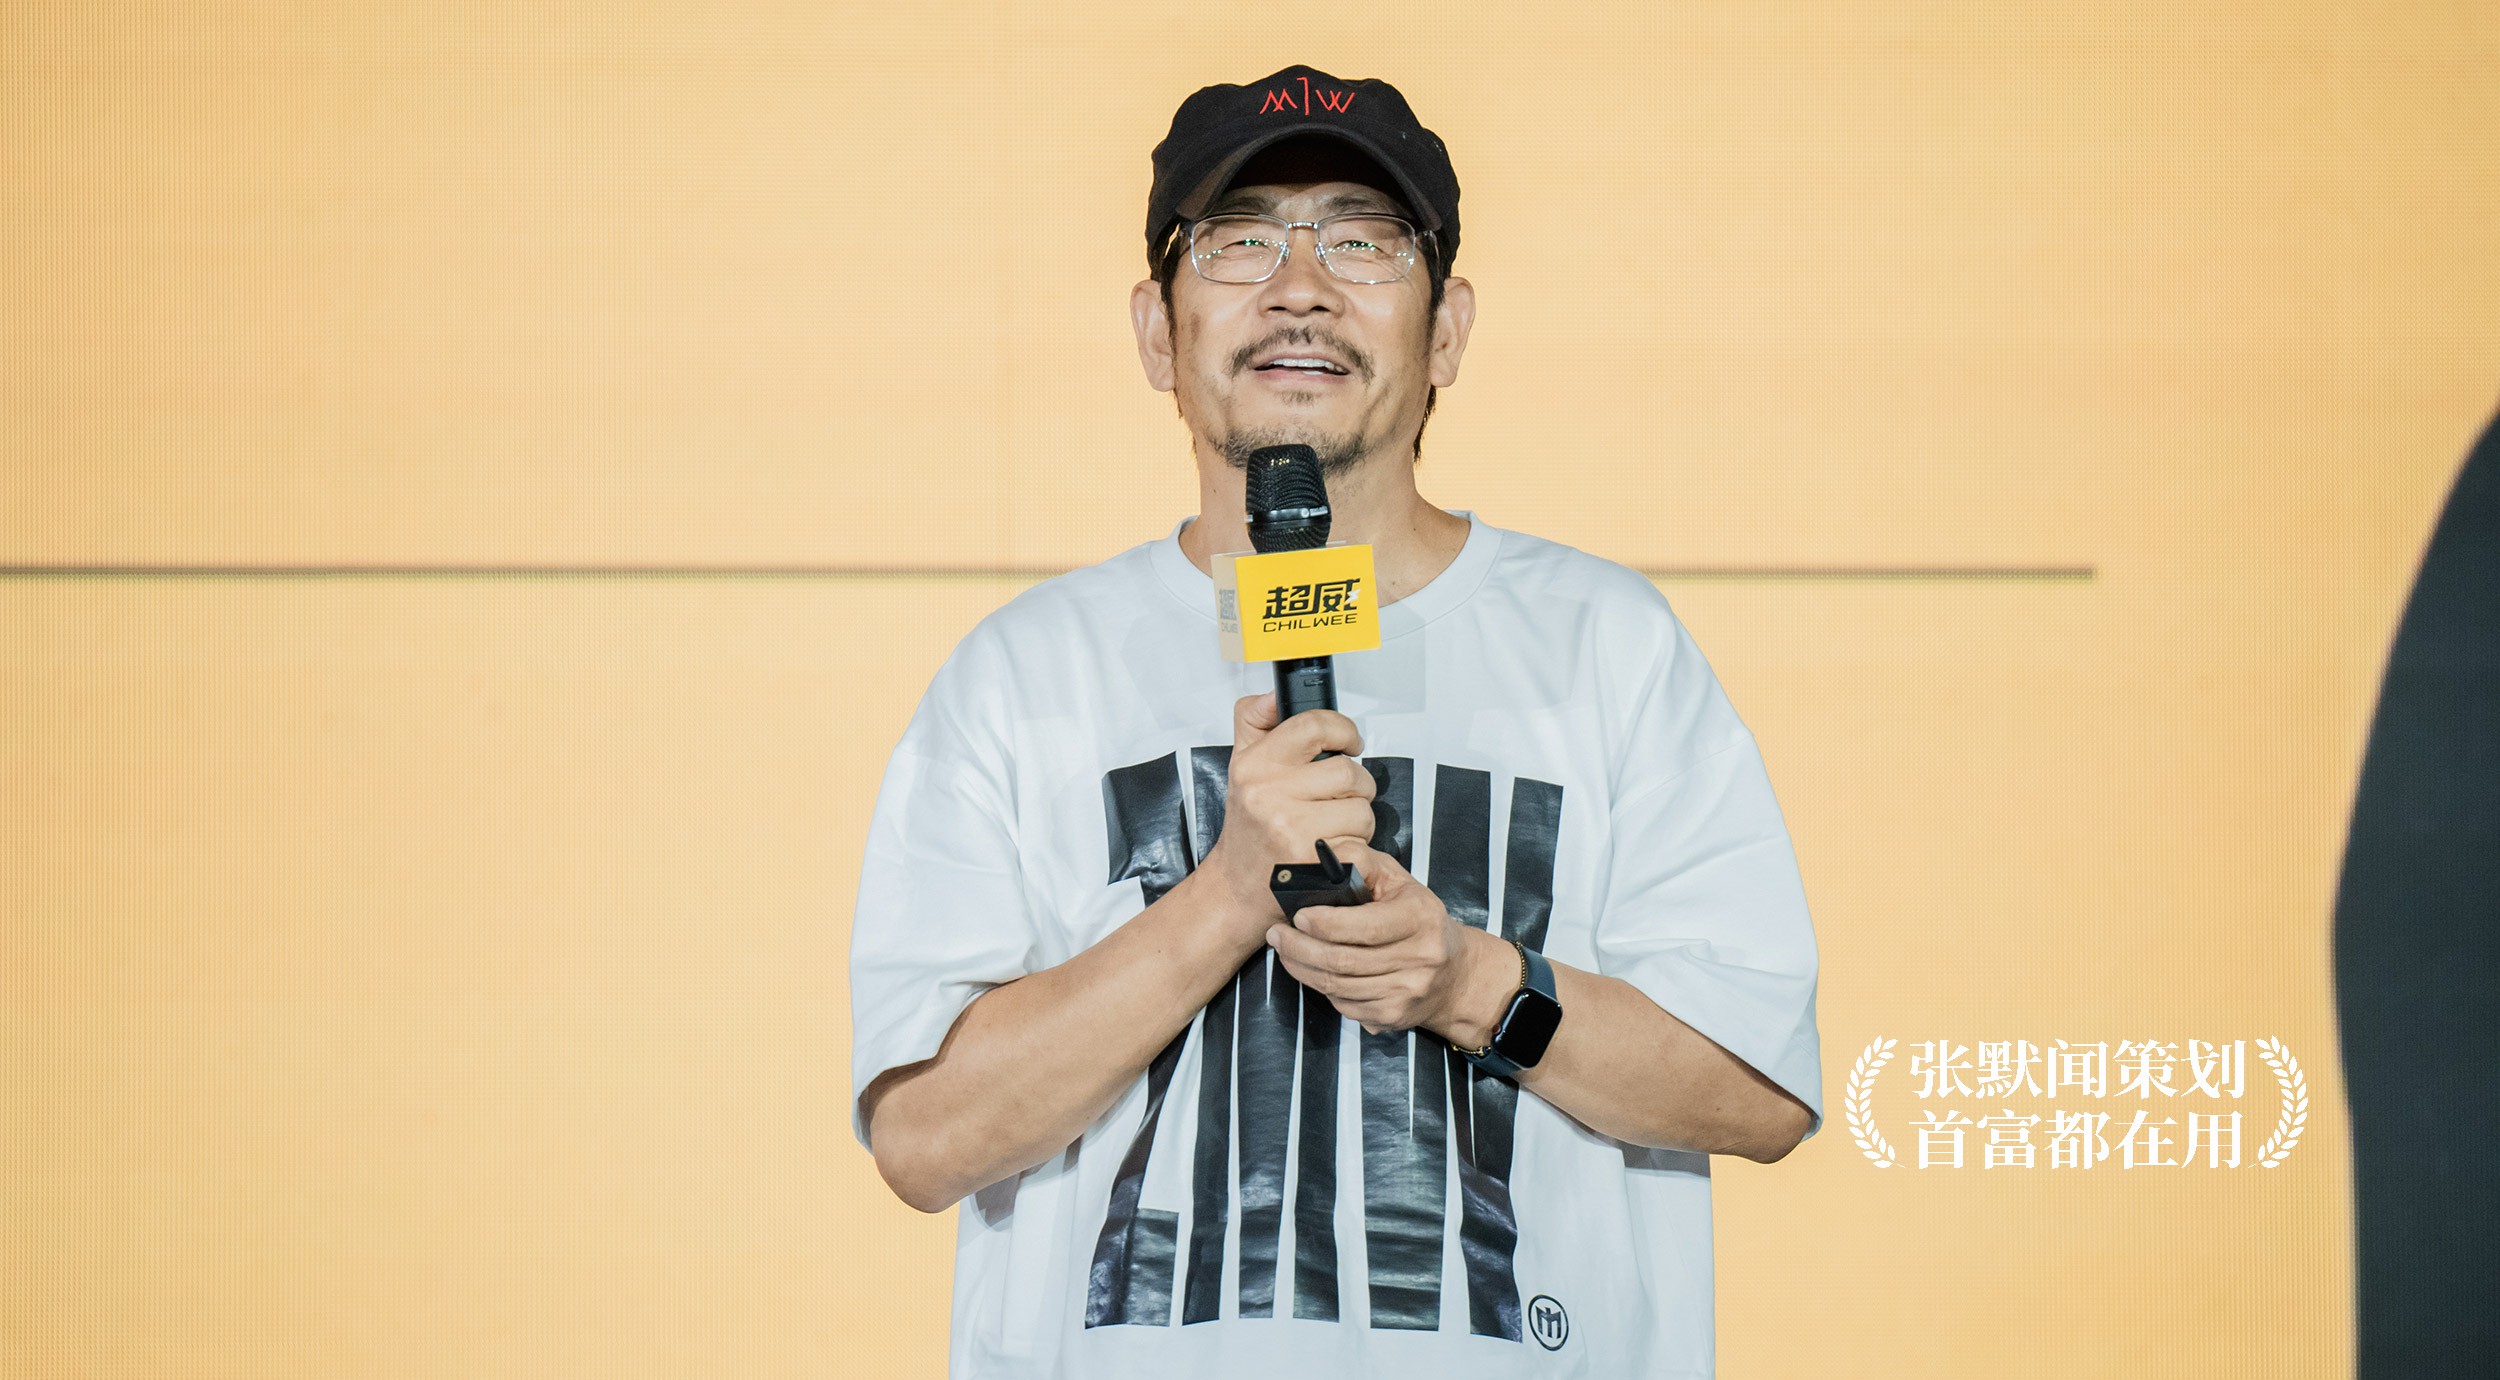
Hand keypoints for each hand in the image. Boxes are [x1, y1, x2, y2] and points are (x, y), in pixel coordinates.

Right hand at [1198, 692, 1376, 940]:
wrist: (1238, 888)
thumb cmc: (1249, 827)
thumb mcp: (1240, 765)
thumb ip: (1254, 720)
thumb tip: (1275, 694)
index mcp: (1255, 765)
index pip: (1314, 725)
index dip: (1344, 730)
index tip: (1350, 743)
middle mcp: (1269, 795)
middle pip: (1349, 772)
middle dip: (1355, 788)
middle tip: (1338, 800)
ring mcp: (1291, 830)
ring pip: (1362, 811)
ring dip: (1358, 822)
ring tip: (1332, 829)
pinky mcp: (1312, 863)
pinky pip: (1362, 846)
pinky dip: (1358, 852)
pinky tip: (1335, 853)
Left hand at [1262, 840, 1488, 1037]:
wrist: (1453, 973)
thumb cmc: (1416, 917)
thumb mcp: (1398, 881)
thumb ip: (1362, 865)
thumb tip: (1321, 858)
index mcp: (1420, 918)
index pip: (1365, 927)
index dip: (1325, 923)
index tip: (1298, 915)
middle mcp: (1419, 959)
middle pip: (1343, 961)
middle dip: (1299, 948)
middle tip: (1276, 934)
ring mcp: (1406, 992)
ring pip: (1337, 987)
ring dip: (1301, 969)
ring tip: (1285, 950)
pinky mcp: (1393, 1016)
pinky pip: (1344, 1005)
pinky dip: (1322, 988)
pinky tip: (1313, 971)